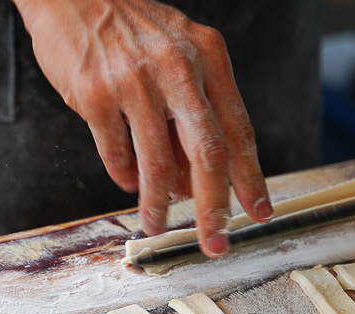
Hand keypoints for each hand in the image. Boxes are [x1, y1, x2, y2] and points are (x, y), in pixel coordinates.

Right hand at [14, 0, 271, 256]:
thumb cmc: (130, 29)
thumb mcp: (177, 55)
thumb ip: (192, 115)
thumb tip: (196, 184)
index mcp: (209, 57)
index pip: (239, 130)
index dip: (251, 179)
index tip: (259, 214)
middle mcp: (178, 68)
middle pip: (208, 155)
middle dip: (214, 209)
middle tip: (214, 243)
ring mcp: (134, 81)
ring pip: (157, 165)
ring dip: (159, 205)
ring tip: (157, 224)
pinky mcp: (95, 94)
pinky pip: (116, 154)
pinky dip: (124, 177)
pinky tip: (128, 184)